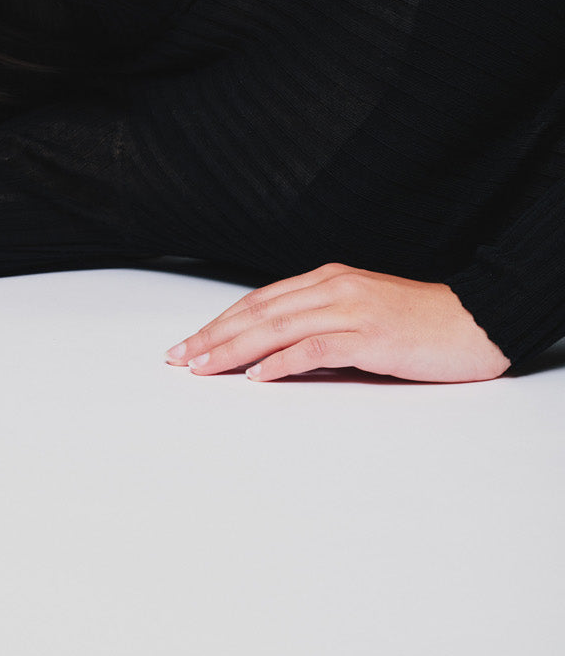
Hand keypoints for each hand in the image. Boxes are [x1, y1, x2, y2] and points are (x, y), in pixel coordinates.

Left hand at [164, 263, 511, 382]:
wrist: (476, 321)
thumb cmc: (419, 325)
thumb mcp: (361, 315)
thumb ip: (320, 323)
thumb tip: (273, 351)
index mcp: (328, 280)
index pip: (259, 301)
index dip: (220, 322)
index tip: (189, 343)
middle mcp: (333, 288)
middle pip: (258, 312)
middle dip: (213, 336)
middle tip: (179, 357)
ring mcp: (351, 309)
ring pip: (277, 327)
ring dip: (234, 348)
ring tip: (203, 367)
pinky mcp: (370, 335)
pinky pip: (316, 347)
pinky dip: (283, 361)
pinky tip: (259, 376)